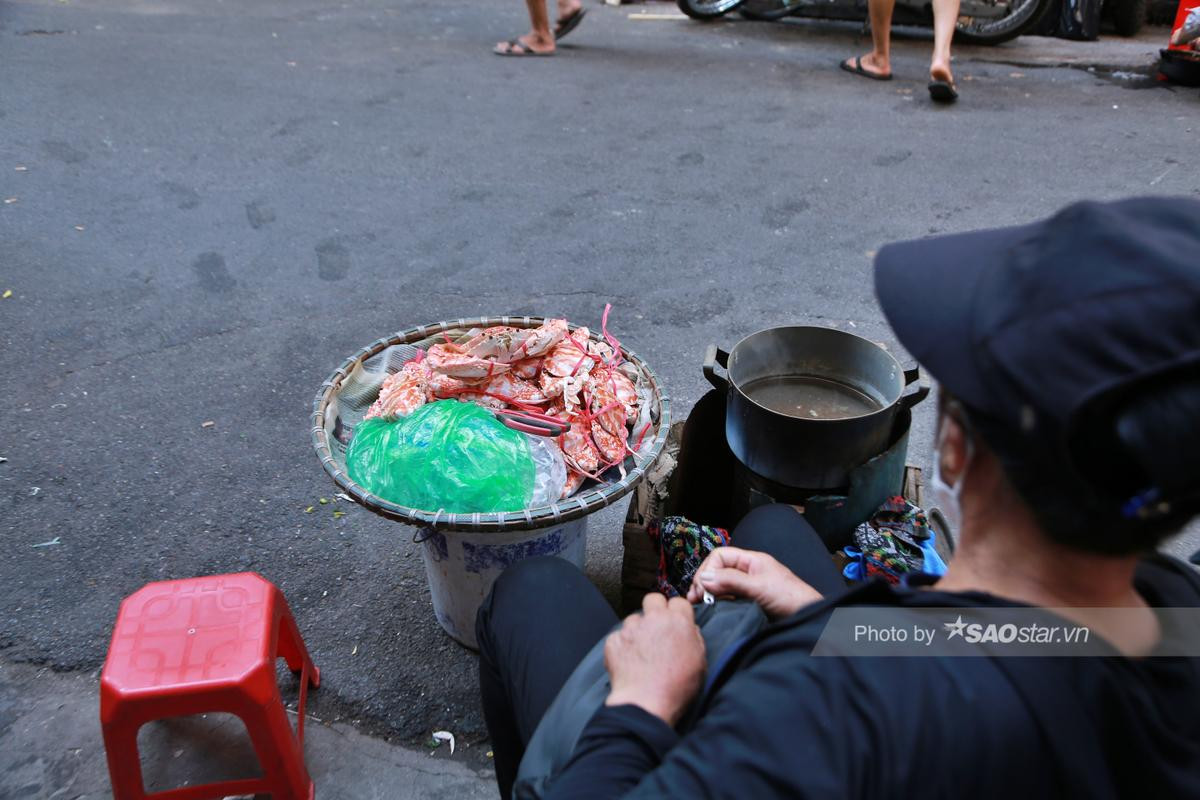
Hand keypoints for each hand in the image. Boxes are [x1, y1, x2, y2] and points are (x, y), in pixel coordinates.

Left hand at [604, 593, 705, 726]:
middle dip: (655, 609)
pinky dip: (623, 646)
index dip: (677, 612)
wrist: (645, 703)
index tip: (675, 622)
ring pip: (634, 618)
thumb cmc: (676, 687)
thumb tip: (689, 630)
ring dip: (638, 630)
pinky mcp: (614, 640)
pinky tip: (629, 662)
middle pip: (653, 599)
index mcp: (678, 621)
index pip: (678, 601)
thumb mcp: (700, 662)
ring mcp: (631, 628)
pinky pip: (619, 636)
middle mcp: (654, 619)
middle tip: (657, 628)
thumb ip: (695, 638)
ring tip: (641, 651)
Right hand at [685, 546, 822, 619]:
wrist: (810, 619)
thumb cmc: (792, 598)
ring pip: (721, 585)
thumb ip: (731, 581)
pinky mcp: (748, 602)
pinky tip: (713, 609)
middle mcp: (748, 572)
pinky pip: (727, 598)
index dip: (708, 568)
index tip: (702, 586)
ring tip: (700, 604)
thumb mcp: (759, 587)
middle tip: (696, 597)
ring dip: (709, 593)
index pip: (720, 556)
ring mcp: (747, 587)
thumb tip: (704, 578)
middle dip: (704, 581)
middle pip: (717, 570)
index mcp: (751, 560)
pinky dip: (717, 602)